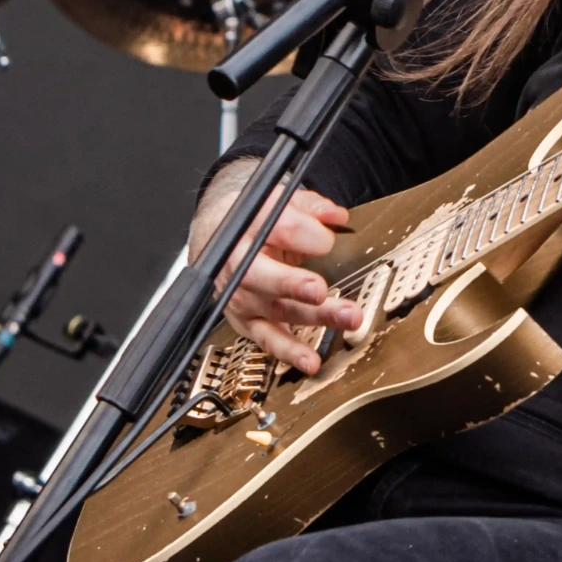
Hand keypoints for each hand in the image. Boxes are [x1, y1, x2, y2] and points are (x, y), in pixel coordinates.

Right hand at [190, 184, 363, 375]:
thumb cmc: (254, 221)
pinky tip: (311, 360)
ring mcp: (241, 295)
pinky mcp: (246, 320)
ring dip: (312, 317)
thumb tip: (336, 216)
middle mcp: (240, 263)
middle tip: (319, 290)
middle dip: (292, 284)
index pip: (279, 228)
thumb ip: (310, 207)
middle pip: (263, 276)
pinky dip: (289, 352)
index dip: (308, 234)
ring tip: (344, 318)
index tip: (329, 238)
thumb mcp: (279, 201)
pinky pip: (267, 339)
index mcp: (249, 227)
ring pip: (275, 309)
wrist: (217, 236)